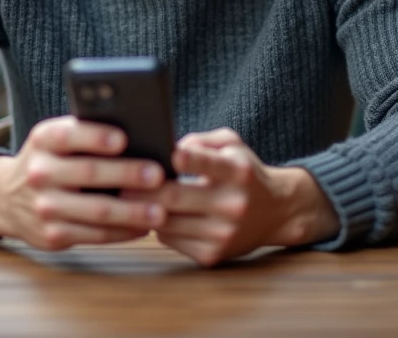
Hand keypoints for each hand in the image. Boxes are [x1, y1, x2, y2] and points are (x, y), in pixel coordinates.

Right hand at [0, 115, 166, 250]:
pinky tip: (144, 227)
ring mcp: (44, 207)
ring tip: (160, 210)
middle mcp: (39, 172)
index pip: (68, 135)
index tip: (123, 139)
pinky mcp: (52, 236)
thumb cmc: (52, 160)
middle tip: (158, 175)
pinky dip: (123, 232)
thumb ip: (86, 135)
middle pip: (88, 173)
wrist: (8, 197)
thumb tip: (140, 137)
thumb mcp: (56, 140)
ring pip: (96, 211)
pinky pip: (95, 236)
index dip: (95, 136)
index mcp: (43, 140)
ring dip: (132, 212)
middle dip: (127, 174)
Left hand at [126, 128, 339, 266]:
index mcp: (238, 172)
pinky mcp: (213, 255)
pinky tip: (152, 215)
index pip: (207, 164)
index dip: (185, 158)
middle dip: (141, 190)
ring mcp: (223, 233)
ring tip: (125, 198)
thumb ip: (202, 141)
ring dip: (142, 210)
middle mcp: (232, 204)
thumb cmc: (245, 171)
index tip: (166, 153)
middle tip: (119, 182)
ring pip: (167, 223)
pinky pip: (170, 241)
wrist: (277, 211)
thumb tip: (168, 149)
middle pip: (175, 198)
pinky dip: (157, 227)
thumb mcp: (232, 144)